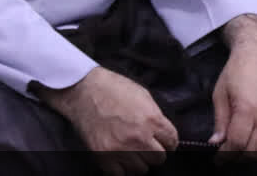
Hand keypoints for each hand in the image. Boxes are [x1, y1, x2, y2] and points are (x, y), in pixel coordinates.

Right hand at [37, 67, 177, 175]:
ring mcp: (121, 149)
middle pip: (159, 158)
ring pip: (141, 169)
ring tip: (131, 149)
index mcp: (151, 119)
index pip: (172, 141)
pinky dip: (121, 167)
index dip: (168, 140)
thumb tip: (163, 132)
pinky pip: (121, 174)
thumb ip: (156, 116)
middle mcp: (138, 137)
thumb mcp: (142, 95)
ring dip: (138, 160)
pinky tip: (119, 156)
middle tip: (146, 144)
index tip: (163, 140)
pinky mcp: (104, 156)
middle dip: (154, 151)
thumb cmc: (112, 88)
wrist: (84, 90)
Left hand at [210, 14, 256, 159]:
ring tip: (241, 150)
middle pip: (254, 150)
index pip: (238, 143)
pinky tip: (256, 145)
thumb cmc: (237, 70)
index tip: (218, 158)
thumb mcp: (220, 93)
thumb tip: (216, 142)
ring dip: (253, 156)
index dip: (226, 154)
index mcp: (248, 108)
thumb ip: (220, 120)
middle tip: (227, 155)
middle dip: (238, 157)